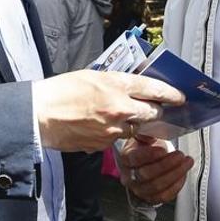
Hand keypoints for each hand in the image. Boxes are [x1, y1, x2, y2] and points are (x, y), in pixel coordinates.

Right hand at [35, 71, 183, 151]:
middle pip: (152, 113)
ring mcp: (112, 129)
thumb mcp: (92, 75)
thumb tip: (132, 86)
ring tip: (115, 117)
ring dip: (132, 124)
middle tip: (155, 109)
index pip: (154, 89)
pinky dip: (113, 133)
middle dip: (155, 112)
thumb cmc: (61, 91)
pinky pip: (116, 139)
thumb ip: (115, 81)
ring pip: (135, 129)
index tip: (179, 97)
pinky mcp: (103, 144)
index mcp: (116, 85)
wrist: (39, 115)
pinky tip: (98, 126)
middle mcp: (119, 107)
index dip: (170, 94)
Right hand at [118, 135, 191, 203]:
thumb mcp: (145, 135)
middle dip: (167, 164)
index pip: (135, 159)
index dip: (149, 155)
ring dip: (175, 174)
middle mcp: (130, 176)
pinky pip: (164, 196)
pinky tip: (183, 175)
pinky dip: (176, 186)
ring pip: (156, 186)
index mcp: (126, 158)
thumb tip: (149, 133)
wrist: (148, 160)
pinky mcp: (150, 198)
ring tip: (187, 163)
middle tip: (180, 155)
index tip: (163, 150)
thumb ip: (146, 133)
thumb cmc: (147, 147)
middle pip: (146, 174)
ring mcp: (139, 189)